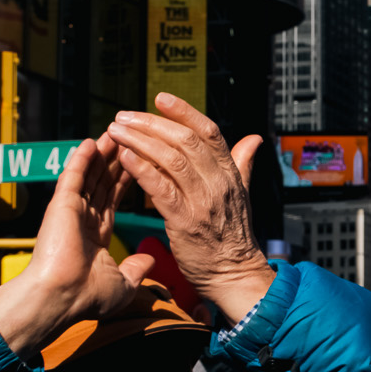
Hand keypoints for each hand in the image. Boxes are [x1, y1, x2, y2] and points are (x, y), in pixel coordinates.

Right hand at [0, 137, 151, 356]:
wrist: (61, 300)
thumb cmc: (85, 298)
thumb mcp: (120, 284)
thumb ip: (135, 269)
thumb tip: (149, 262)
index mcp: (96, 233)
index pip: (116, 198)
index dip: (129, 178)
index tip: (143, 160)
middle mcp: (83, 218)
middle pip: (105, 181)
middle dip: (119, 158)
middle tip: (132, 135)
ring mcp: (71, 211)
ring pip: (91, 175)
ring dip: (104, 153)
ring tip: (117, 130)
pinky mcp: (61, 207)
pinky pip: (73, 178)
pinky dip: (82, 160)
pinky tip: (92, 142)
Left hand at [106, 93, 272, 322]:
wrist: (234, 273)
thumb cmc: (232, 236)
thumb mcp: (242, 194)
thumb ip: (242, 164)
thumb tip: (253, 139)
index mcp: (230, 173)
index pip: (209, 132)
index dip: (185, 112)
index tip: (160, 98)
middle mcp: (219, 182)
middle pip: (186, 140)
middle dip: (153, 123)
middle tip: (125, 116)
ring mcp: (203, 201)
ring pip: (171, 159)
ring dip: (141, 141)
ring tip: (117, 131)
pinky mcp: (185, 221)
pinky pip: (162, 188)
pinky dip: (142, 170)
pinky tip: (124, 157)